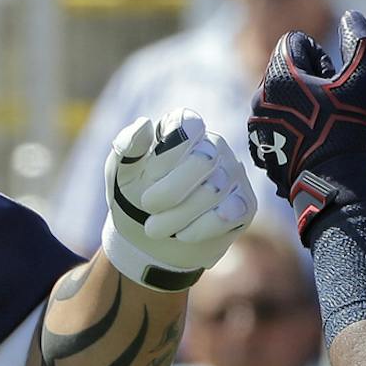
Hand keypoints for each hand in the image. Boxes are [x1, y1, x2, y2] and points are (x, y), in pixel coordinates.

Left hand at [101, 108, 254, 290]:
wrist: (147, 242)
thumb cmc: (134, 198)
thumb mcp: (120, 172)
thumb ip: (128, 146)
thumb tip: (145, 124)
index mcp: (184, 130)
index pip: (187, 126)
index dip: (167, 154)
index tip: (150, 175)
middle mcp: (214, 146)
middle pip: (203, 160)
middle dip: (170, 190)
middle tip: (147, 206)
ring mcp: (233, 174)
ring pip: (214, 191)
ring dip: (178, 215)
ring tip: (154, 228)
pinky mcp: (245, 205)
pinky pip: (229, 214)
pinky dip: (200, 228)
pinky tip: (183, 234)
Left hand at [246, 9, 365, 240]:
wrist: (332, 184)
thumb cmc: (349, 130)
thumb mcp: (362, 79)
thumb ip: (358, 41)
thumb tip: (353, 14)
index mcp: (279, 74)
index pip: (295, 41)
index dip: (320, 57)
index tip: (332, 81)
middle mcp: (260, 95)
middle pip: (286, 68)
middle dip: (308, 79)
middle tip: (329, 105)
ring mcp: (256, 123)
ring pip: (279, 96)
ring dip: (299, 103)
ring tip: (320, 126)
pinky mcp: (257, 144)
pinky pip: (274, 121)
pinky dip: (290, 125)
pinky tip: (308, 142)